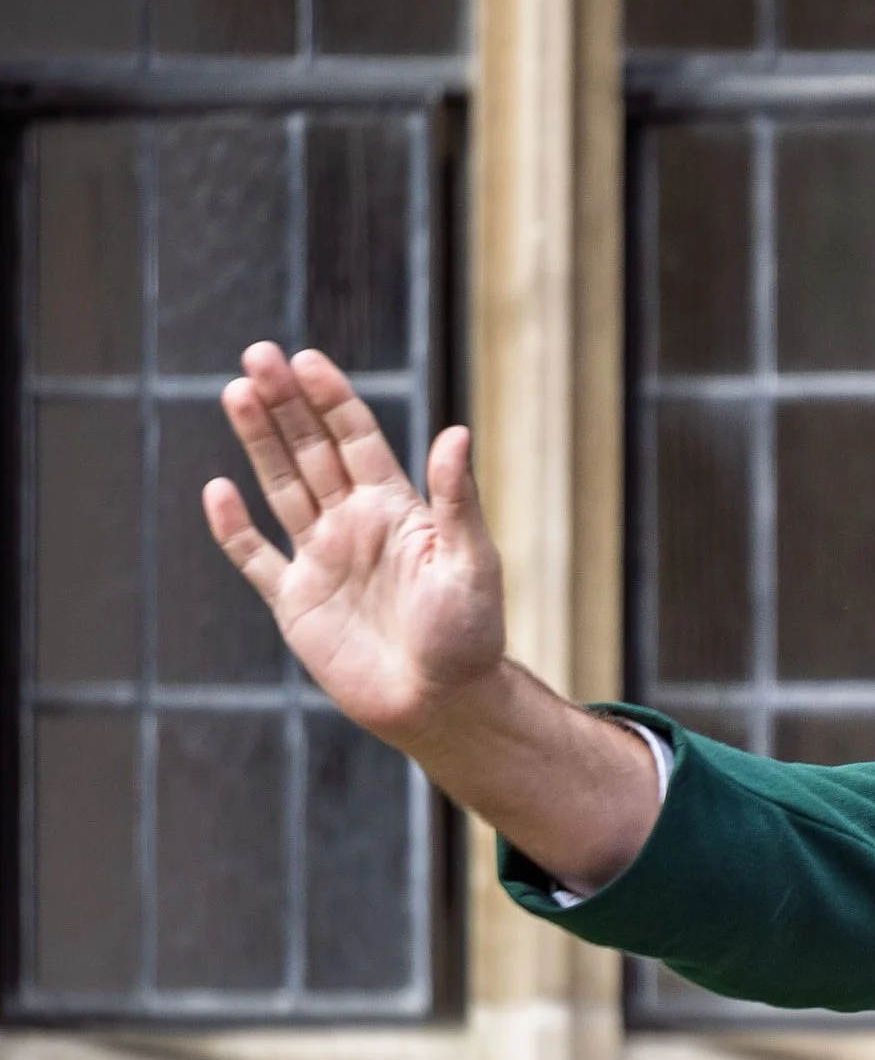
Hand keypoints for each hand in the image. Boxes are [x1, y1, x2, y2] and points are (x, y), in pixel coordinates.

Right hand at [204, 344, 503, 749]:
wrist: (443, 705)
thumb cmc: (469, 637)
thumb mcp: (470, 563)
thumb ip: (457, 499)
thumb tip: (456, 432)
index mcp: (395, 510)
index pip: (356, 438)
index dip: (331, 399)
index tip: (305, 360)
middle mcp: (353, 525)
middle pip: (310, 450)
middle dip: (284, 403)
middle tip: (256, 354)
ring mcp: (322, 561)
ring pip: (281, 488)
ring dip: (259, 442)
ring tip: (236, 392)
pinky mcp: (297, 603)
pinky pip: (256, 558)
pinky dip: (234, 528)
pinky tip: (218, 489)